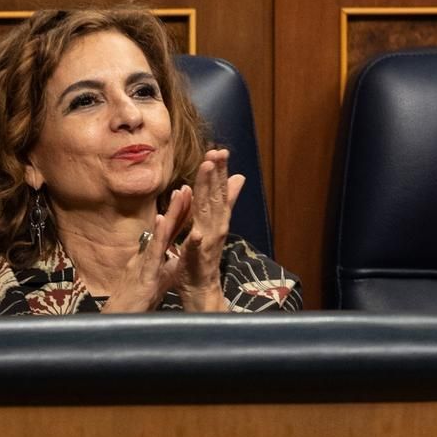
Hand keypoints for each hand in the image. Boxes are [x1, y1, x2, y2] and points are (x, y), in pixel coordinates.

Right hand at [101, 188, 190, 313]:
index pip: (170, 232)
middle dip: (177, 207)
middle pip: (165, 227)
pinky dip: (158, 237)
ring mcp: (144, 262)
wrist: (122, 319)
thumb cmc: (140, 300)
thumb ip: (167, 265)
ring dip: (171, 214)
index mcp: (153, 255)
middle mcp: (147, 254)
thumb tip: (177, 256)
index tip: (190, 195)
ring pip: (160, 234)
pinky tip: (163, 222)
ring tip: (180, 194)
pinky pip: (153, 253)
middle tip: (187, 185)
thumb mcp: (159, 279)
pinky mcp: (144, 273)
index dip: (180, 215)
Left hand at [171, 148, 242, 311]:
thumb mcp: (215, 223)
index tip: (220, 151)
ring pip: (208, 213)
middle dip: (216, 174)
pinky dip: (197, 239)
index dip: (220, 171)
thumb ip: (226, 201)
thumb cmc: (204, 254)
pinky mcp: (198, 257)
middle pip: (216, 197)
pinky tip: (196, 231)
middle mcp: (216, 226)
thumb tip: (239, 177)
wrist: (201, 286)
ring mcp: (209, 241)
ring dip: (208, 192)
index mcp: (216, 218)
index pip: (219, 191)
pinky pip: (197, 247)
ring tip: (207, 173)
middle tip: (216, 153)